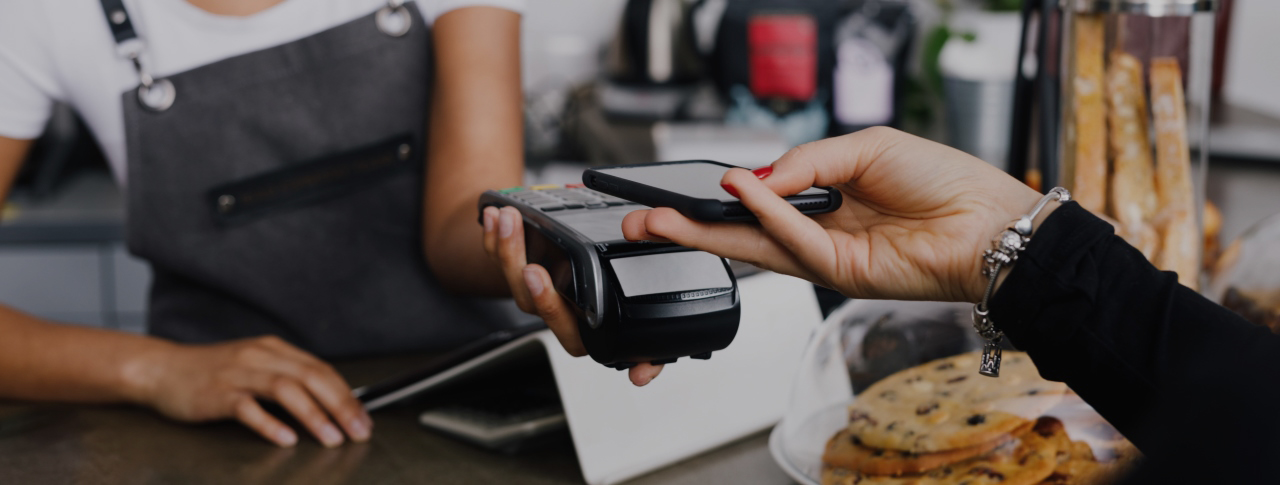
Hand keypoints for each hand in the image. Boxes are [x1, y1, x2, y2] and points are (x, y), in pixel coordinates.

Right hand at [131, 336, 371, 446]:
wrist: (161, 369)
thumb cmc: (211, 374)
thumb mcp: (255, 367)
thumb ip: (288, 380)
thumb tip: (328, 404)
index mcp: (275, 350)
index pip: (322, 370)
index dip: (347, 396)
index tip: (364, 420)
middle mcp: (260, 357)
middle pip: (311, 377)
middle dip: (341, 406)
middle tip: (358, 431)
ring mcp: (238, 374)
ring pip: (285, 389)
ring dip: (313, 415)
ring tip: (331, 438)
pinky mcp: (216, 394)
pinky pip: (247, 407)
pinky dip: (269, 423)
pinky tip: (285, 438)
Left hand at [481, 205, 663, 385]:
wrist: (586, 268)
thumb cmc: (615, 292)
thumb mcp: (640, 324)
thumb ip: (648, 356)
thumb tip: (645, 375)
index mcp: (582, 329)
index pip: (563, 328)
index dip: (551, 305)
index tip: (539, 277)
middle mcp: (555, 314)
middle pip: (532, 302)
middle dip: (525, 276)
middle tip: (531, 264)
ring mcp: (534, 295)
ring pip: (513, 279)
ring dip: (508, 248)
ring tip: (508, 219)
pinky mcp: (516, 273)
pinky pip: (497, 259)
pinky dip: (493, 237)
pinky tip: (492, 215)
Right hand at [621, 127, 1045, 302]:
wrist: (989, 220)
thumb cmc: (942, 179)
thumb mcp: (864, 147)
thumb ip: (805, 162)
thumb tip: (753, 178)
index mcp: (823, 198)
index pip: (758, 200)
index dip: (720, 196)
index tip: (680, 189)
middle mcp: (819, 232)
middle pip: (741, 233)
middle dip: (688, 229)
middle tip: (640, 223)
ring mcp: (827, 258)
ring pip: (753, 248)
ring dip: (706, 231)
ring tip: (663, 219)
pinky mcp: (841, 275)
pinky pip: (793, 244)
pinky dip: (766, 216)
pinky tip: (742, 191)